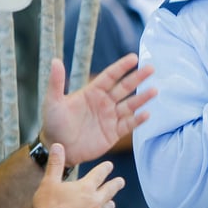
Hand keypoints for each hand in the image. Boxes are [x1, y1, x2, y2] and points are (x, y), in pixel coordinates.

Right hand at [30, 144, 124, 207]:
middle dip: (116, 184)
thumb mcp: (48, 183)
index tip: (110, 166)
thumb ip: (55, 164)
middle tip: (121, 182)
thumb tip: (57, 146)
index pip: (99, 174)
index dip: (105, 168)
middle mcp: (94, 203)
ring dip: (109, 205)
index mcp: (86, 188)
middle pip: (110, 191)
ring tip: (111, 203)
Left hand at [39, 55, 155, 165]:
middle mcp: (104, 102)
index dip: (121, 67)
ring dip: (142, 98)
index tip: (134, 58)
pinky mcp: (114, 133)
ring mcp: (111, 117)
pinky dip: (138, 120)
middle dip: (137, 78)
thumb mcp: (53, 102)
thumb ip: (56, 82)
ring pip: (130, 105)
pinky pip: (129, 124)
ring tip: (154, 90)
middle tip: (151, 68)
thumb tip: (56, 60)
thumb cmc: (53, 124)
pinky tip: (147, 114)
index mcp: (92, 92)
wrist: (59, 149)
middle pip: (125, 88)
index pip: (110, 76)